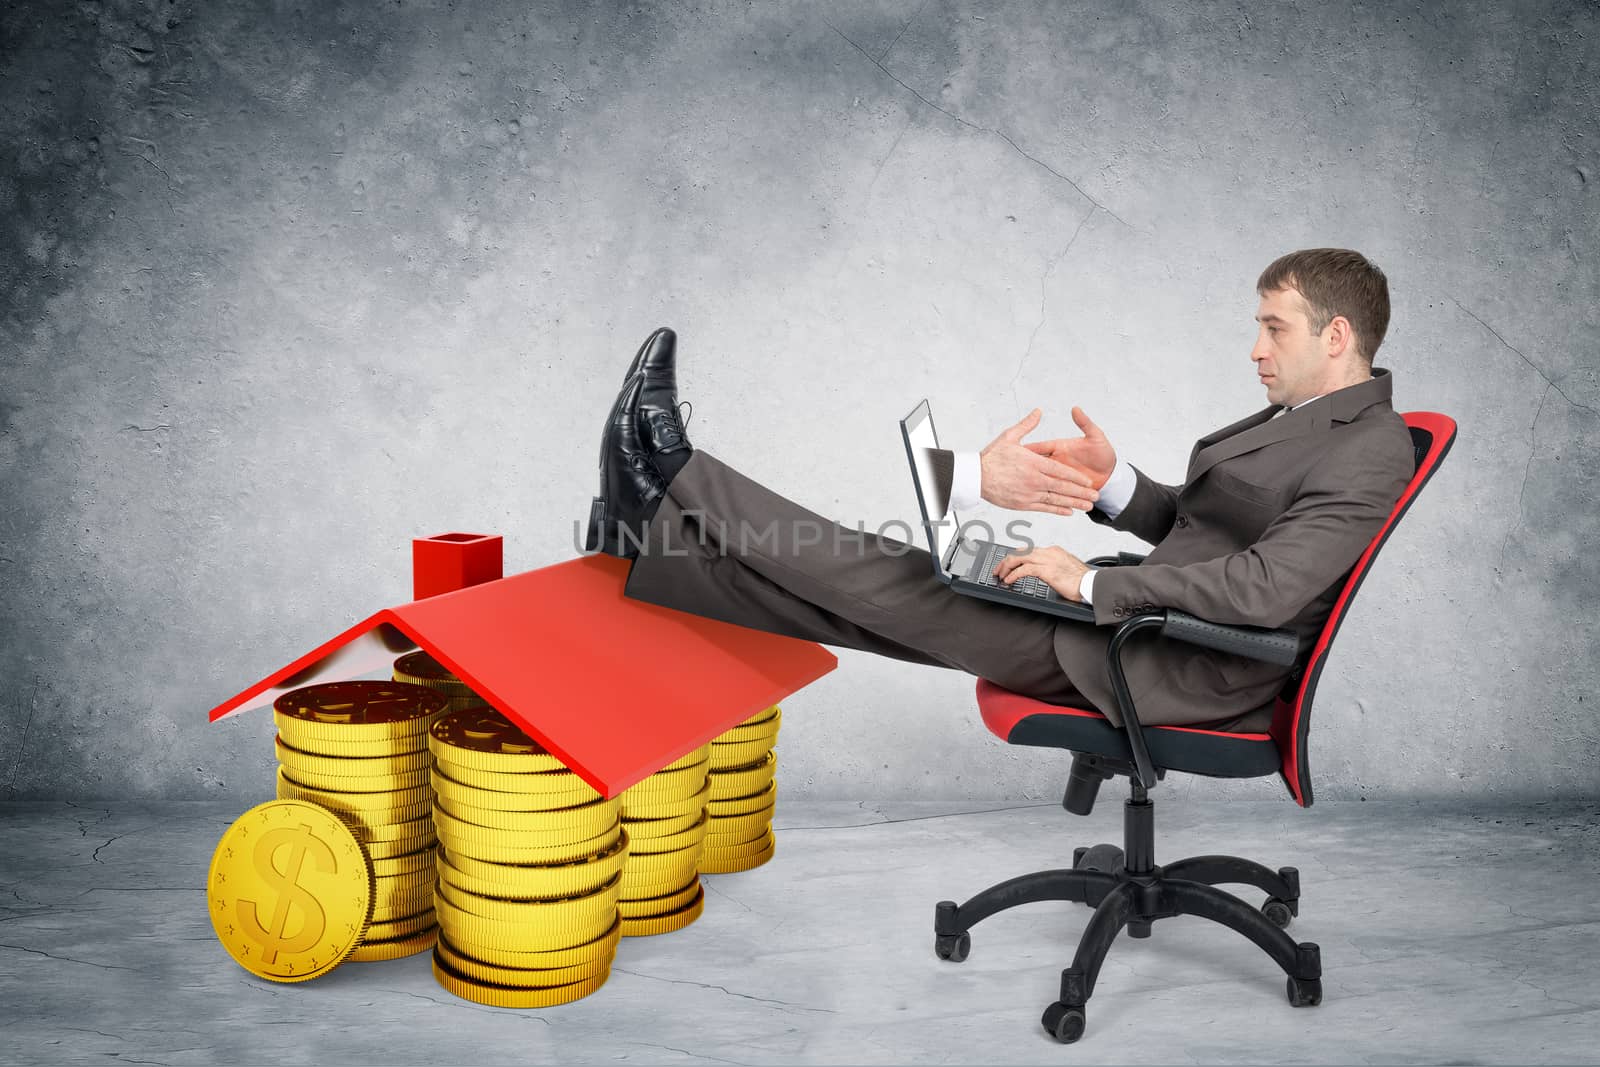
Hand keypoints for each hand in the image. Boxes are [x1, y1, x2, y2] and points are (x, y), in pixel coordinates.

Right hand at [979, 409, 1101, 515]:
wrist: (974, 477)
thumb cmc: (991, 458)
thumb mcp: (1009, 437)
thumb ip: (1027, 425)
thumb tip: (1038, 412)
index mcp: (1033, 462)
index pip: (1060, 470)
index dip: (1076, 476)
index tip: (1088, 480)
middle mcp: (1033, 479)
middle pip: (1062, 486)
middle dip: (1081, 492)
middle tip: (1096, 495)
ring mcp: (1028, 493)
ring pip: (1056, 499)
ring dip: (1074, 503)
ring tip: (1088, 506)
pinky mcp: (1022, 504)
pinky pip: (1044, 508)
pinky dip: (1057, 510)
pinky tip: (1069, 511)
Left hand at [993, 545, 1090, 600]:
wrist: (1090, 584)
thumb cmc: (1080, 580)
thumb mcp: (1064, 568)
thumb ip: (1051, 566)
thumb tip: (1041, 572)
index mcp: (1052, 551)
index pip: (1028, 550)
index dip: (1015, 557)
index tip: (1008, 565)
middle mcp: (1048, 552)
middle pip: (1020, 552)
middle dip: (1006, 561)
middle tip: (998, 570)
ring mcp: (1047, 560)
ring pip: (1018, 558)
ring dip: (1006, 567)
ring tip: (1001, 576)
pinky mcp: (1046, 570)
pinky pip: (1023, 570)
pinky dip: (1013, 575)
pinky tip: (1009, 580)